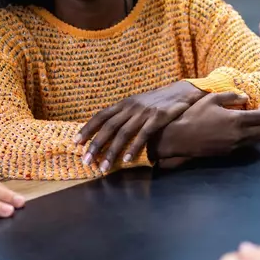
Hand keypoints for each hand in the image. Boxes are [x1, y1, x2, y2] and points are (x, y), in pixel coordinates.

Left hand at [76, 81, 206, 170]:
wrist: (183, 92)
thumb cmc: (158, 102)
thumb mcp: (138, 104)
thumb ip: (124, 115)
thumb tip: (108, 130)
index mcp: (124, 103)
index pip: (101, 116)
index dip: (88, 129)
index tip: (76, 143)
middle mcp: (131, 107)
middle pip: (108, 127)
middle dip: (95, 145)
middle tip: (86, 161)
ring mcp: (144, 112)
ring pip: (123, 133)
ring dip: (112, 151)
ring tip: (104, 166)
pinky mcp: (158, 118)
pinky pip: (142, 135)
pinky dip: (133, 148)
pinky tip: (127, 160)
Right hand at [153, 92, 259, 160]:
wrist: (180, 137)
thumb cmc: (194, 115)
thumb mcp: (211, 99)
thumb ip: (230, 96)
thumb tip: (245, 97)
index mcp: (236, 120)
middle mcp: (239, 135)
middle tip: (258, 114)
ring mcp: (234, 146)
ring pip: (255, 140)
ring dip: (256, 130)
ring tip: (249, 122)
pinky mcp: (228, 152)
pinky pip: (244, 145)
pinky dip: (246, 137)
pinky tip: (238, 130)